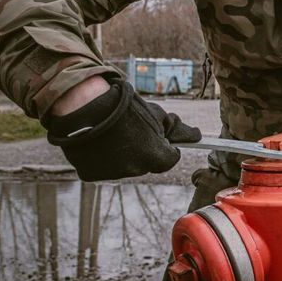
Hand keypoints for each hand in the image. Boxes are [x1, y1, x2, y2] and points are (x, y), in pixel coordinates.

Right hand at [43, 78, 200, 181]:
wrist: (84, 106)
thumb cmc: (125, 108)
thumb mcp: (157, 115)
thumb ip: (178, 129)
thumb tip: (197, 136)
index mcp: (155, 156)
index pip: (170, 159)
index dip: (167, 147)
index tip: (161, 137)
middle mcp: (135, 169)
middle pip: (146, 163)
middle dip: (144, 150)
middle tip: (131, 130)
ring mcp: (112, 174)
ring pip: (124, 166)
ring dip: (122, 155)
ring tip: (112, 134)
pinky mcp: (90, 174)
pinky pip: (103, 168)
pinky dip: (102, 158)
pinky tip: (98, 142)